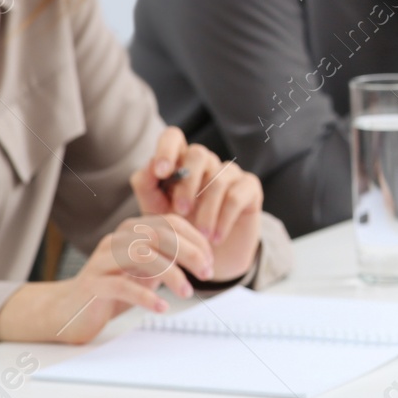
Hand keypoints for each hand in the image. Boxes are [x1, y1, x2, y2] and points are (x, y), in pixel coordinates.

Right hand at [0, 213, 215, 344]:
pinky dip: (146, 296)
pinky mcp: (92, 284)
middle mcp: (116, 239)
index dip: (195, 240)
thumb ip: (169, 257)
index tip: (211, 261)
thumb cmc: (113, 289)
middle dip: (189, 253)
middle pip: (159, 235)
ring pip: (142, 256)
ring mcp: (101, 260)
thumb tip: (204, 255)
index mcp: (132, 231)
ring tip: (187, 292)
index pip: (170, 223)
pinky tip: (162, 307)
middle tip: (206, 274)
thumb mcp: (146, 270)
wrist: (69, 311)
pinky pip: (122, 286)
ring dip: (171, 274)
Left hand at [130, 127, 263, 280]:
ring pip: (218, 179)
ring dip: (206, 211)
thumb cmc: (179, 232)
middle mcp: (206, 163)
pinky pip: (236, 196)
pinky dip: (223, 220)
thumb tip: (150, 166)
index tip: (162, 173)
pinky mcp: (250, 188)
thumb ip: (147, 187)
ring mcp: (230, 174)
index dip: (167, 149)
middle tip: (181, 213)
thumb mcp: (155, 212)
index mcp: (179, 163)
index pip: (173, 137)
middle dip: (187, 184)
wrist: (208, 260)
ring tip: (200, 235)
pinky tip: (215, 238)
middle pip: (198, 153)